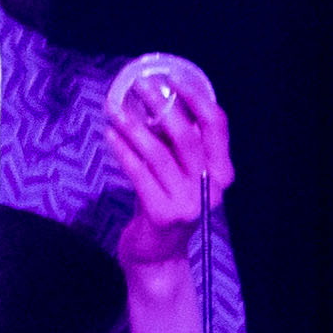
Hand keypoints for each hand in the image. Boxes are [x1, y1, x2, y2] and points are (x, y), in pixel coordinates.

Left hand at [105, 65, 236, 274]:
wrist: (157, 255)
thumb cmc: (165, 204)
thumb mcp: (178, 172)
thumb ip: (176, 144)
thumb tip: (155, 100)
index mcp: (222, 171)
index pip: (216, 126)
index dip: (197, 98)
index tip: (173, 78)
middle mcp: (211, 186)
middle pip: (188, 136)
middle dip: (163, 106)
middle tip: (140, 86)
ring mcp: (188, 202)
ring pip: (160, 154)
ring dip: (135, 128)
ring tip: (116, 110)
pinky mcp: (162, 214)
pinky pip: (139, 174)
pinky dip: (123, 152)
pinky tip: (110, 136)